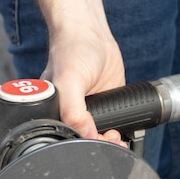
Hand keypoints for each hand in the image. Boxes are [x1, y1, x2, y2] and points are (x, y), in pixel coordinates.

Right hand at [19, 0, 125, 142]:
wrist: (91, 33)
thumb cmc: (71, 50)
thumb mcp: (68, 80)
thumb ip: (73, 109)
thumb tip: (85, 133)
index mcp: (55, 112)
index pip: (67, 138)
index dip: (83, 145)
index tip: (97, 142)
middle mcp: (71, 113)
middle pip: (86, 140)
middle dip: (100, 145)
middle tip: (111, 139)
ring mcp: (91, 109)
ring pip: (101, 136)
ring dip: (112, 142)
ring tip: (118, 137)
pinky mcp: (108, 104)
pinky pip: (115, 124)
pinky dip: (121, 131)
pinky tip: (124, 134)